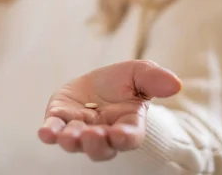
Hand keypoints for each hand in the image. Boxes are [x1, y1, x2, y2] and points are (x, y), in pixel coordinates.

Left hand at [38, 60, 181, 161]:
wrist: (98, 82)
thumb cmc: (123, 82)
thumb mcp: (140, 73)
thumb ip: (155, 79)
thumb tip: (176, 84)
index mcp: (127, 125)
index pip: (128, 137)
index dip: (124, 138)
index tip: (119, 134)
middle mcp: (103, 133)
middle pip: (101, 148)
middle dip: (95, 144)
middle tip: (92, 135)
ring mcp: (80, 129)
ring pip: (76, 143)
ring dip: (72, 141)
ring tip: (68, 137)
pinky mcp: (59, 120)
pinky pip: (53, 131)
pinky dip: (49, 133)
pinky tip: (45, 133)